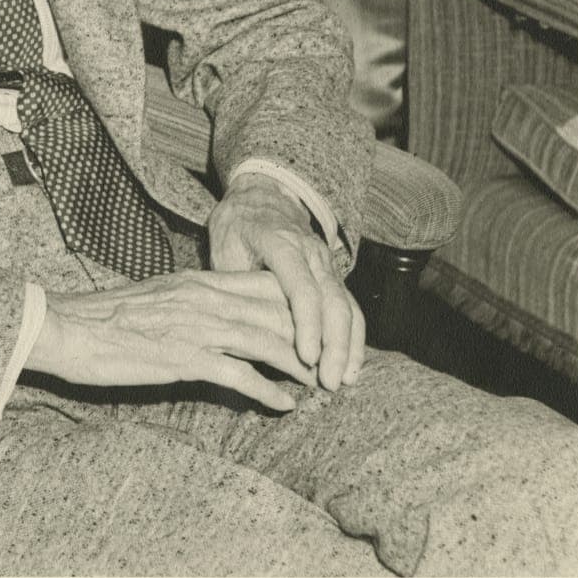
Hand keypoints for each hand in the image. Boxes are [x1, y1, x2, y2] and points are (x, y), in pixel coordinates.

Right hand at [26, 268, 317, 412]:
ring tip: (320, 385)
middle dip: (309, 336)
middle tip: (333, 360)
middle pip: (273, 311)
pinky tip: (284, 406)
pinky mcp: (182, 357)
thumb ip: (190, 303)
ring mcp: (194, 326)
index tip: (319, 325)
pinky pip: (237, 375)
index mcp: (195, 281)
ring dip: (298, 365)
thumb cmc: (103, 319)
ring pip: (264, 341)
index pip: (262, 284)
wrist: (64, 327)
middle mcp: (201, 298)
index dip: (297, 304)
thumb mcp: (156, 298)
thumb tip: (216, 319)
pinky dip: (267, 391)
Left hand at [207, 173, 364, 391]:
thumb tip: (238, 333)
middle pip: (333, 300)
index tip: (307, 358)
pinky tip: (350, 364)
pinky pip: (349, 305)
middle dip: (336, 344)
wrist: (260, 195)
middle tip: (330, 382)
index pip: (302, 288)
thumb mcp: (224, 249)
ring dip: (350, 344)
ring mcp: (326, 262)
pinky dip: (353, 335)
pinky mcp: (331, 274)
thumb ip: (236, 286)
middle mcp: (311, 251)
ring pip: (347, 304)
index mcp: (281, 243)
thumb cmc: (235, 227)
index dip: (307, 325)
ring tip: (346, 380)